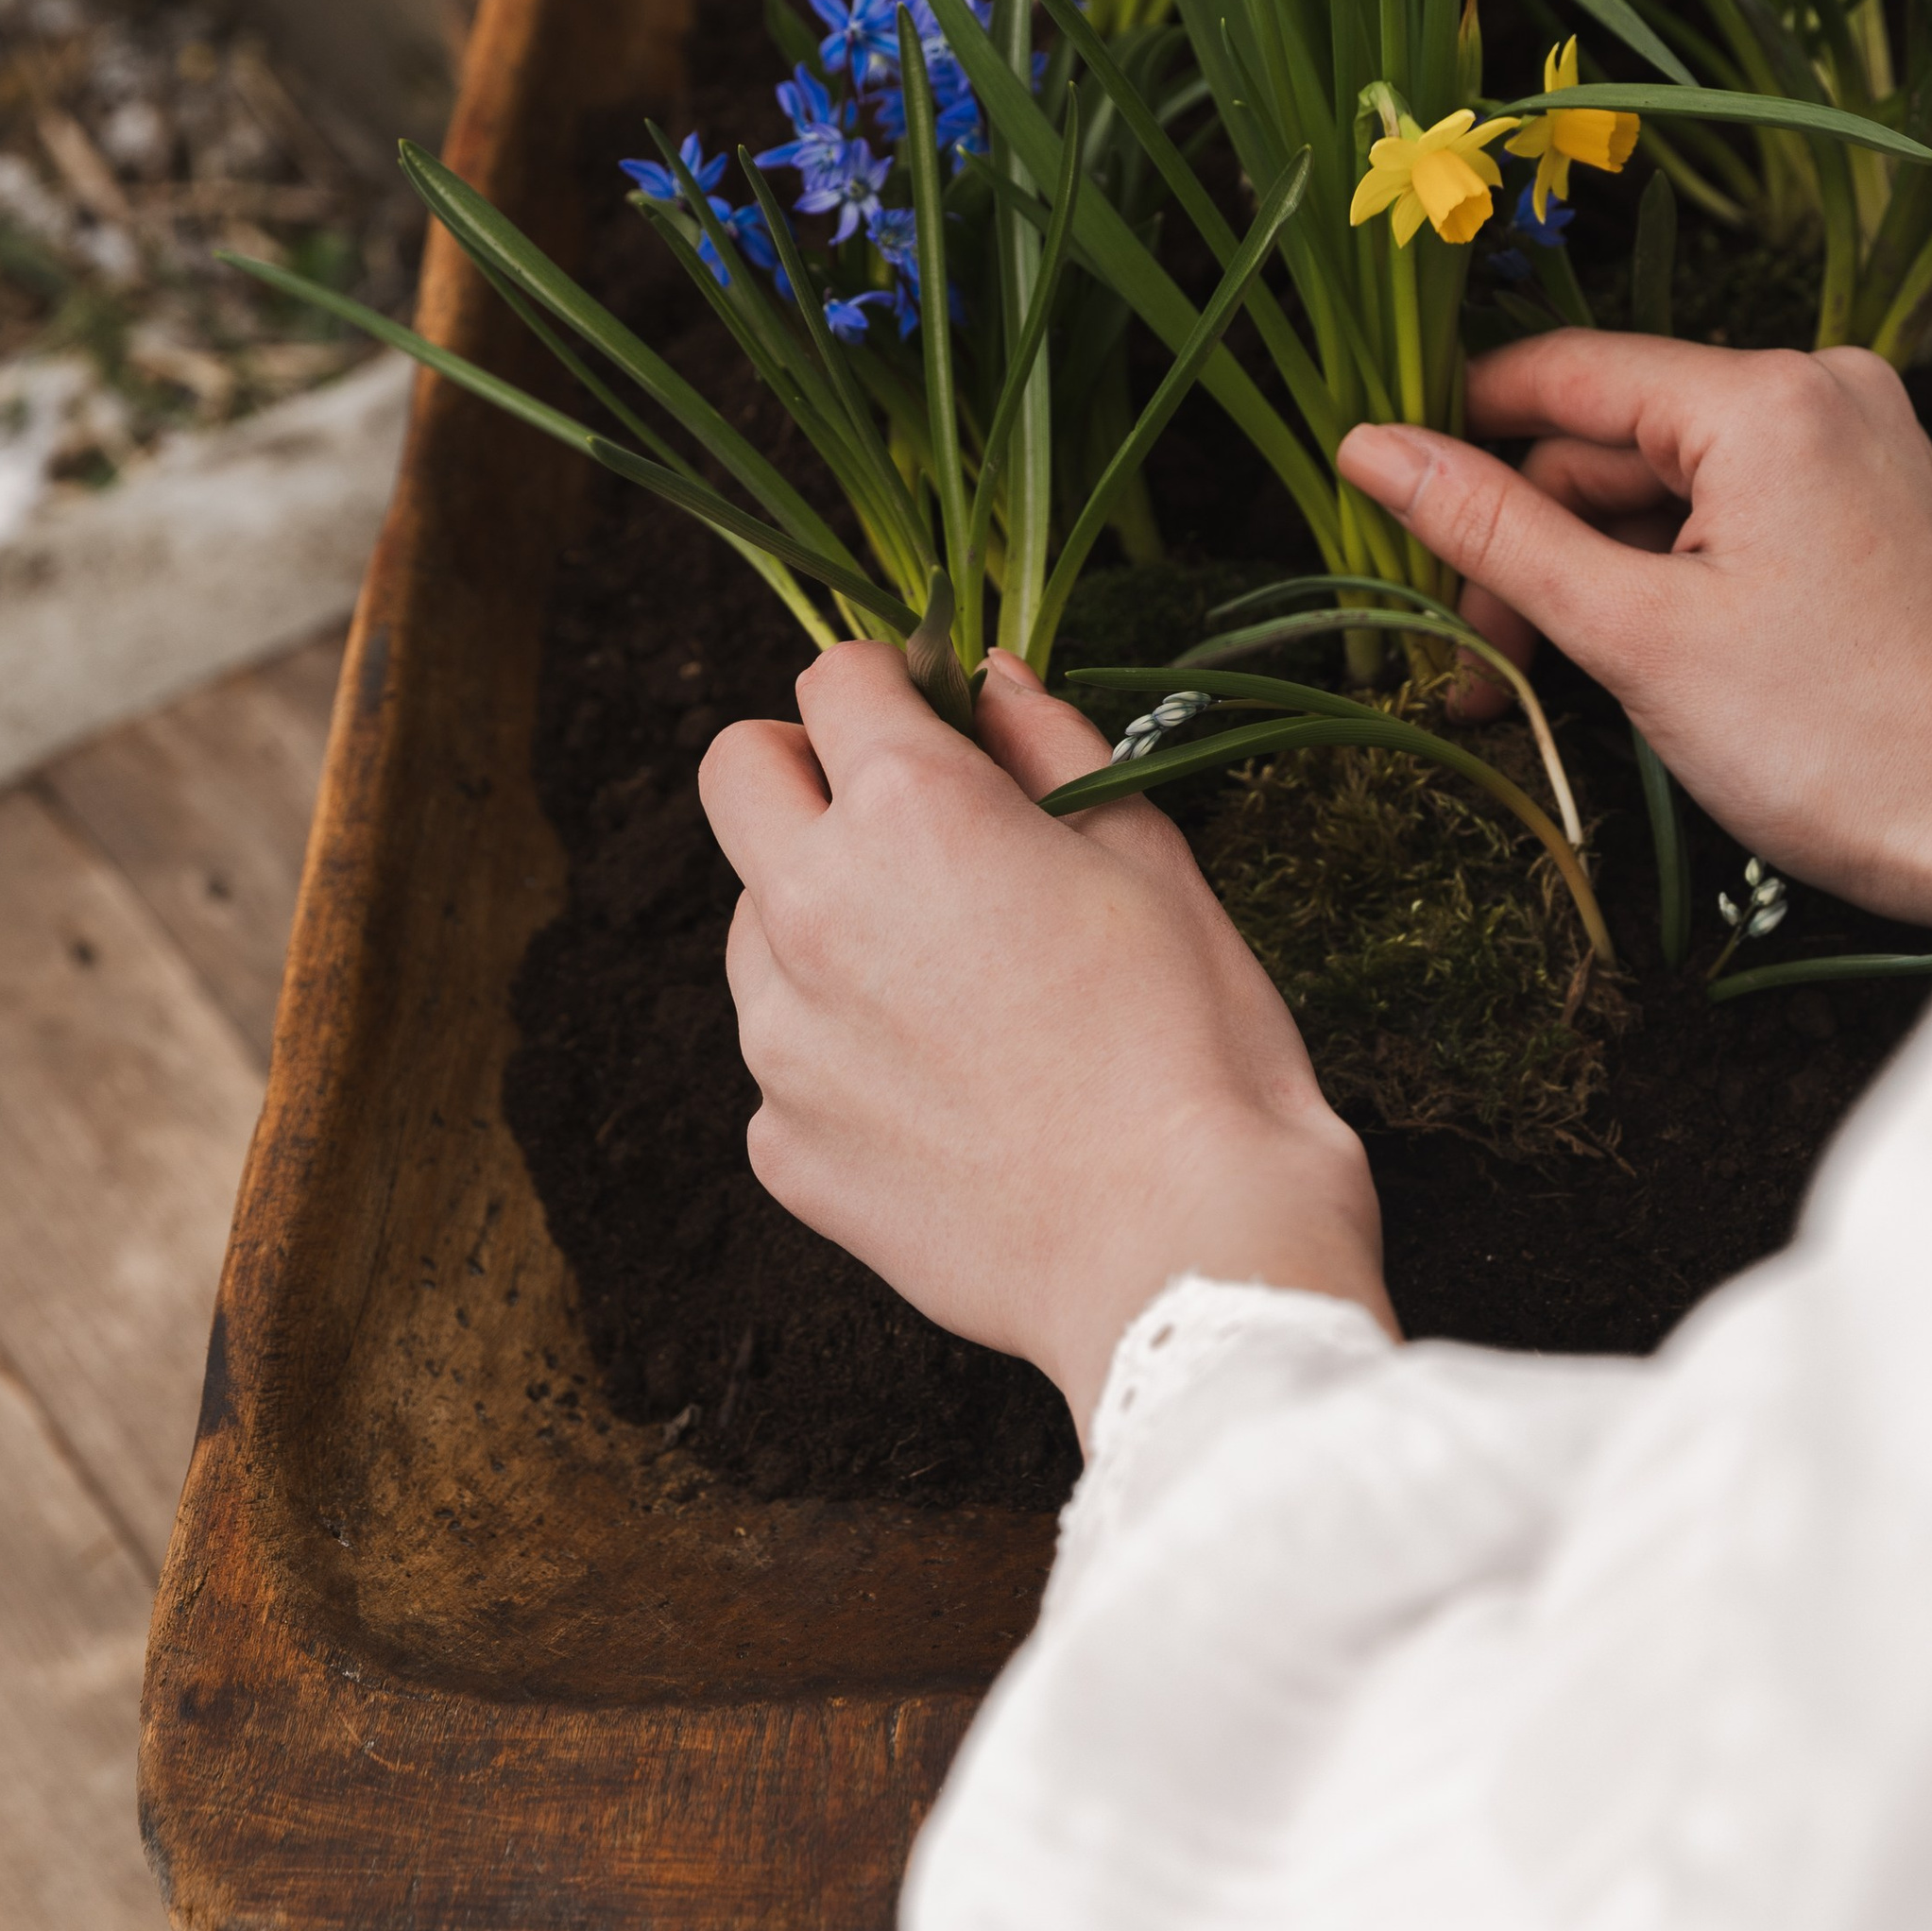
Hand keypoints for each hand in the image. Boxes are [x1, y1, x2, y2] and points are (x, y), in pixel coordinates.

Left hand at [699, 645, 1392, 1439]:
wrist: (1184, 1252)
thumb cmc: (1195, 1047)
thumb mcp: (1152, 858)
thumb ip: (1052, 749)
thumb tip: (992, 685)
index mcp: (909, 811)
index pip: (832, 678)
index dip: (889, 684)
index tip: (929, 718)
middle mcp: (812, 909)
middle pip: (737, 776)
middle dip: (801, 768)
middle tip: (891, 816)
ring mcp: (780, 1038)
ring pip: (752, 926)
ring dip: (818, 918)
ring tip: (946, 983)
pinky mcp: (780, 1143)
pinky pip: (784, 1059)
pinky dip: (840, 1053)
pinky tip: (946, 1094)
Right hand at [1337, 335, 1931, 929]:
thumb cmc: (1834, 742)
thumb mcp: (1634, 636)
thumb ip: (1496, 534)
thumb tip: (1370, 449)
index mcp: (1765, 396)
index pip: (1561, 374)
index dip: (1455, 432)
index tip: (1375, 498)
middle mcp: (1819, 385)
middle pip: (1610, 437)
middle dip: (1530, 540)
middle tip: (1475, 662)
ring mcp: (1854, 438)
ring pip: (1663, 481)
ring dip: (1589, 568)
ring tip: (1533, 681)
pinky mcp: (1869, 498)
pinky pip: (1727, 507)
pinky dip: (1663, 572)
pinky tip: (1625, 655)